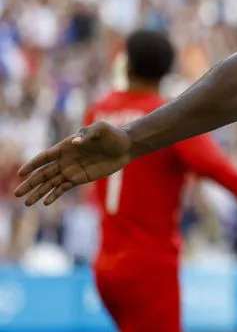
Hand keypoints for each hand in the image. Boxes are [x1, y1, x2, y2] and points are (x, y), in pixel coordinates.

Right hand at [14, 122, 132, 206]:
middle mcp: (65, 160)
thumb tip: (75, 142)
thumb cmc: (112, 134)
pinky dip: (54, 195)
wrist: (125, 146)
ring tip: (26, 202)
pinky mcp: (80, 178)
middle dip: (30, 183)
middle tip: (17, 193)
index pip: (44, 157)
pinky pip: (63, 188)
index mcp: (65, 146)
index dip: (32, 164)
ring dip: (39, 192)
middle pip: (43, 173)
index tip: (20, 173)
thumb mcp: (101, 129)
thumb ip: (87, 134)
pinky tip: (45, 202)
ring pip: (50, 183)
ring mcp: (71, 170)